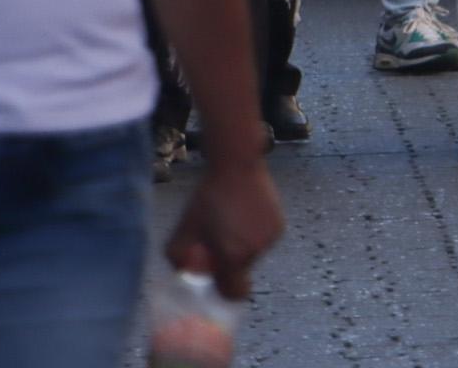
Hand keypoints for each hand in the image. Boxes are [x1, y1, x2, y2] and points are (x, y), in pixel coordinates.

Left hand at [167, 156, 284, 299]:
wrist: (238, 164)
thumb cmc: (208, 196)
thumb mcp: (185, 226)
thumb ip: (178, 256)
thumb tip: (183, 272)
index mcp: (232, 256)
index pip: (234, 293)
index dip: (224, 289)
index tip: (216, 278)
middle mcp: (255, 252)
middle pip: (241, 271)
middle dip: (230, 261)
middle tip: (218, 238)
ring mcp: (270, 239)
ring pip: (253, 255)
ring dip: (242, 246)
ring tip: (232, 221)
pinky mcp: (279, 225)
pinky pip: (264, 241)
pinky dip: (254, 234)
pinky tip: (245, 214)